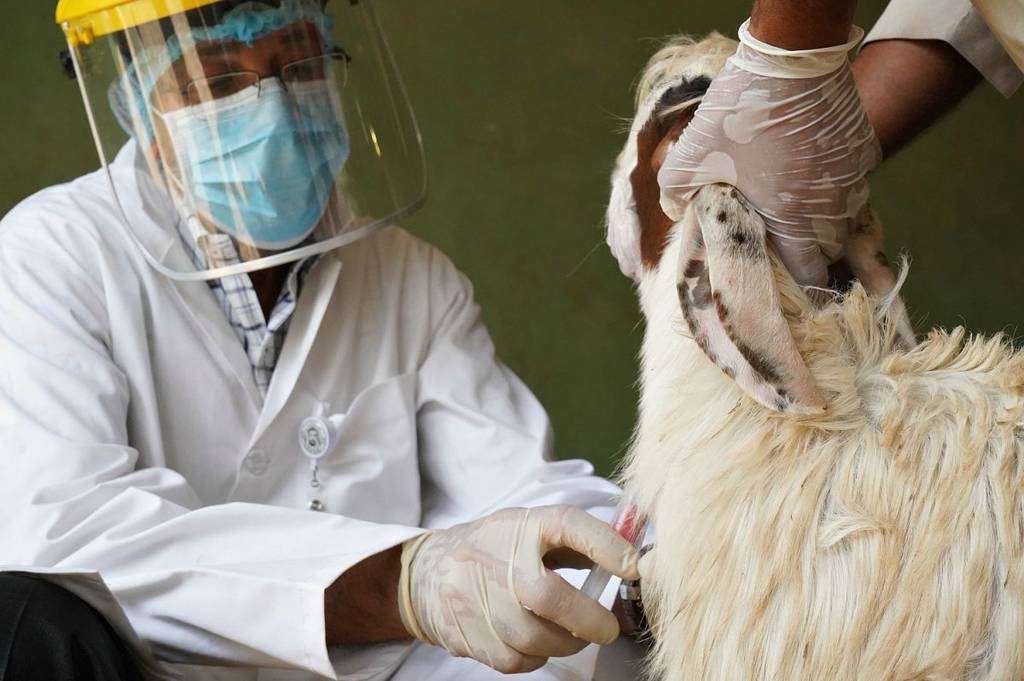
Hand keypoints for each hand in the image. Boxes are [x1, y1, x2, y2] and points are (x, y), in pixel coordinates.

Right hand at [397, 506, 639, 673]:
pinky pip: (516, 660)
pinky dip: (535, 656)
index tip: (636, 565)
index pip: (568, 525)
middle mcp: (498, 559)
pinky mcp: (469, 635)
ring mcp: (477, 600)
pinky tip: (534, 640)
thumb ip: (577, 543)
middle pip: (549, 597)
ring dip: (564, 643)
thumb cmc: (494, 549)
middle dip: (588, 619)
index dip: (606, 544)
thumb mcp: (530, 529)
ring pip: (534, 639)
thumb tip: (631, 561)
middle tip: (607, 629)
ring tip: (571, 634)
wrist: (429, 573)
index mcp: (523, 526)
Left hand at [658, 20, 881, 288]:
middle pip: (832, 248)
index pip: (811, 271)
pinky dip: (839, 185)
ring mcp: (854, 175)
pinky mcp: (864, 147)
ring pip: (848, 216)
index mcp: (792, 218)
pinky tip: (816, 173)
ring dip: (828, 221)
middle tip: (793, 250)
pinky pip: (856, 180)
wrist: (790, 60)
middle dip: (815, 255)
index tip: (798, 292)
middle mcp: (831, 204)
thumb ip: (674, 196)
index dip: (806, 286)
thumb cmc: (738, 115)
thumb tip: (674, 214)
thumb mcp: (689, 159)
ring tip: (803, 215)